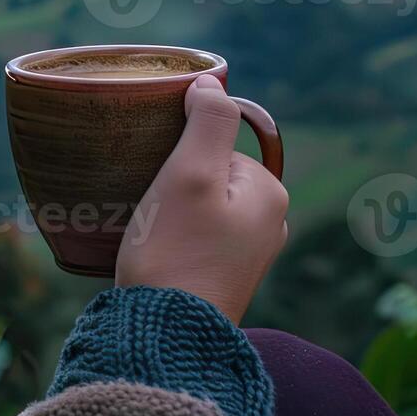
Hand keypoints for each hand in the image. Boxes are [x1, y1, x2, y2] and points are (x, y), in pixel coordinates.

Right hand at [116, 74, 288, 324]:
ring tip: (144, 226)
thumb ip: (208, 121)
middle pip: (210, 173)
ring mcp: (250, 255)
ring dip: (170, 208)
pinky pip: (197, 236)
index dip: (177, 152)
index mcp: (271, 193)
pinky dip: (173, 234)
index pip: (217, 144)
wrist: (166, 334)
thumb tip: (212, 81)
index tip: (153, 174)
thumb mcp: (190, 172)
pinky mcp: (225, 278)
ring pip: (201, 205)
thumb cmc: (174, 250)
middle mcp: (272, 224)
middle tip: (144, 200)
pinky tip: (153, 250)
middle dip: (174, 179)